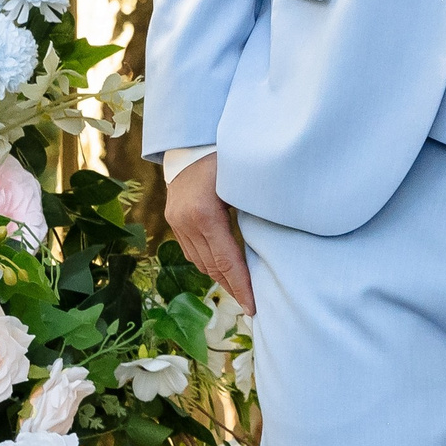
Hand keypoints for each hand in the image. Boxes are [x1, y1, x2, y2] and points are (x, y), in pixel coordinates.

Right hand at [167, 153, 254, 315]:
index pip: (226, 261)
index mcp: (204, 213)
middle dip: (232, 287)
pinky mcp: (173, 218)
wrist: (191, 138)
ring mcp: (176, 221)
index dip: (241, 286)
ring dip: (219, 277)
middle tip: (252, 305)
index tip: (253, 307)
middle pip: (212, 266)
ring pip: (199, 261)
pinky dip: (207, 262)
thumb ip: (253, 210)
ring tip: (240, 291)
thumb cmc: (225, 154)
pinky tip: (222, 269)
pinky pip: (190, 250)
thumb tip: (272, 241)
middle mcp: (185, 222)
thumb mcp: (242, 181)